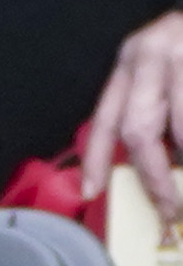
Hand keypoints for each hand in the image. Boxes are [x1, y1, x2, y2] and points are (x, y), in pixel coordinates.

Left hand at [84, 12, 182, 221]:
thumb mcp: (163, 69)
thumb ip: (152, 110)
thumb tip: (157, 170)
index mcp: (131, 62)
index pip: (105, 117)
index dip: (95, 159)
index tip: (91, 192)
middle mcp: (152, 57)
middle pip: (138, 129)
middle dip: (153, 176)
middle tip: (169, 207)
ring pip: (181, 127)